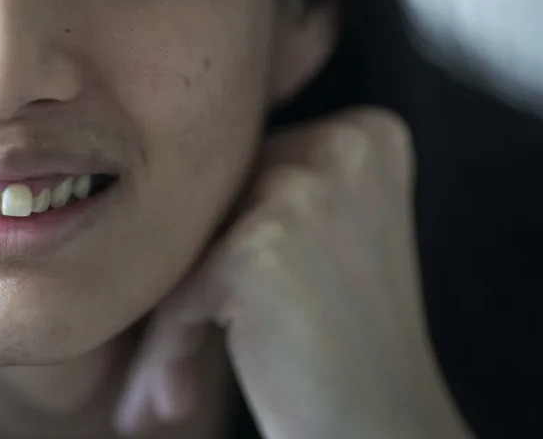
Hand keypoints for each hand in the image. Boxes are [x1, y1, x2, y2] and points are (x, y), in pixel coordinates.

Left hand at [113, 107, 472, 438]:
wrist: (389, 436)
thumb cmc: (352, 350)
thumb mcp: (331, 237)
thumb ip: (269, 188)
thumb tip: (153, 166)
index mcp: (367, 133)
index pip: (247, 169)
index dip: (216, 242)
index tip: (207, 309)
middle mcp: (343, 145)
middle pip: (212, 202)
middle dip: (186, 283)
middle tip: (172, 362)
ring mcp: (303, 189)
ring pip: (185, 247)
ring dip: (169, 323)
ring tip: (166, 389)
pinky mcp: (260, 244)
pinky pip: (176, 291)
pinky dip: (167, 349)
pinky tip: (173, 400)